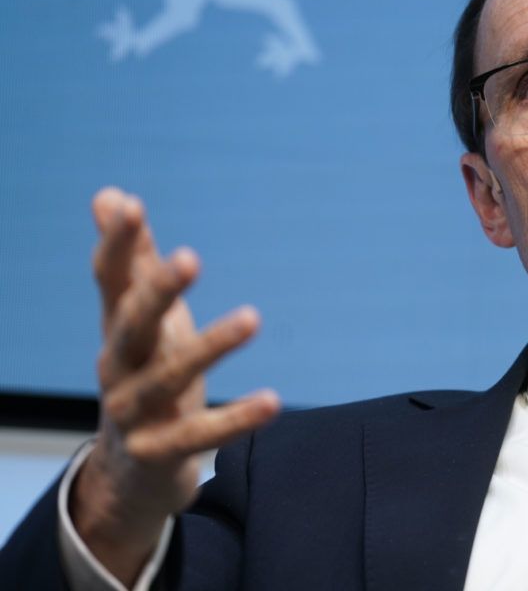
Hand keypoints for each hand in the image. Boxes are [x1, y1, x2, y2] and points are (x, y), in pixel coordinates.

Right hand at [72, 188, 279, 583]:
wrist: (128, 475)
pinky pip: (198, 436)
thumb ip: (135, 261)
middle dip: (157, 292)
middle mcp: (118, 367)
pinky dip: (234, 420)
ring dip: (209, 348)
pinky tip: (273, 401)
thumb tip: (111, 195)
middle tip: (189, 257)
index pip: (111, 281)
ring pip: (168, 379)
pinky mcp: (159, 453)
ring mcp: (133, 414)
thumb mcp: (142, 320)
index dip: (118, 244)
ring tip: (253, 317)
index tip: (128, 205)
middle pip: (132, 325)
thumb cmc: (145, 376)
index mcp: (118, 329)